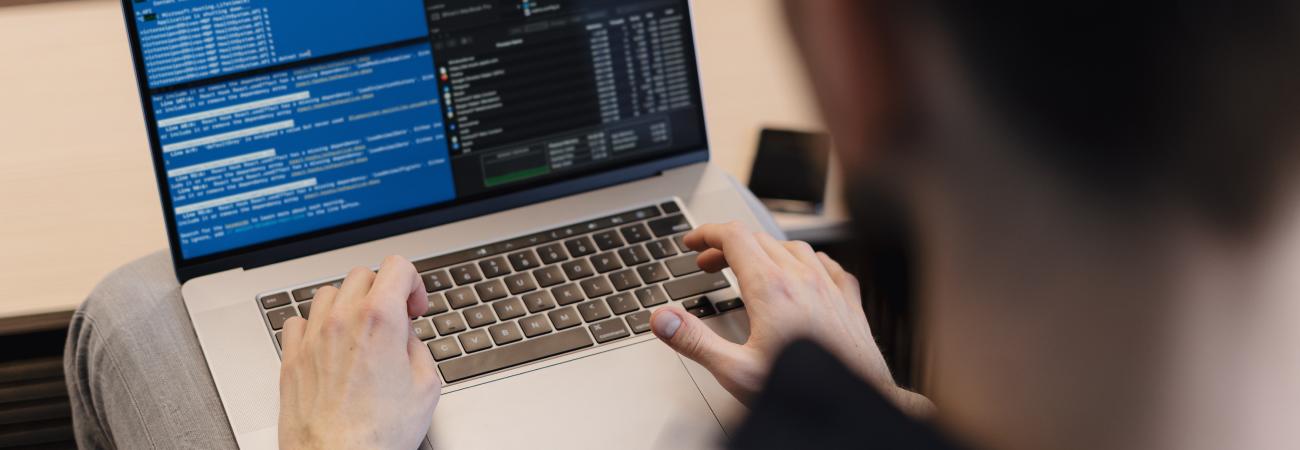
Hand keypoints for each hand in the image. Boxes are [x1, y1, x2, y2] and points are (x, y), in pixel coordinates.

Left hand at [278, 256, 441, 449]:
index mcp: (379, 320)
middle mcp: (342, 320)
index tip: (414, 307)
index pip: (397, 266)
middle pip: (363, 275)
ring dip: (348, 305)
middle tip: (394, 320)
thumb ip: (418, 348)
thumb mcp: (426, 386)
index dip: (414, 283)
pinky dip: (315, 326)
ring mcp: (312, 337)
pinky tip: (329, 344)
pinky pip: (298, 321)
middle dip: (383, 293)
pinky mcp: (291, 358)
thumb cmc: (377, 434)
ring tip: (361, 331)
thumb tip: (407, 340)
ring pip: (329, 293)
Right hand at [651, 223, 929, 413]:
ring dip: (764, 250)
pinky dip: (805, 261)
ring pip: (792, 247)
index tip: (692, 242)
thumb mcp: (737, 371)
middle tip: (708, 265)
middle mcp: (802, 279)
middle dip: (727, 246)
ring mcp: (829, 288)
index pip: (733, 238)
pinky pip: (827, 264)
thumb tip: (663, 318)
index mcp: (771, 289)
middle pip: (758, 240)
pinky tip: (803, 272)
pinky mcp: (849, 302)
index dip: (707, 234)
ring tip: (748, 267)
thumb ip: (695, 341)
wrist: (856, 406)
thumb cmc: (803, 393)